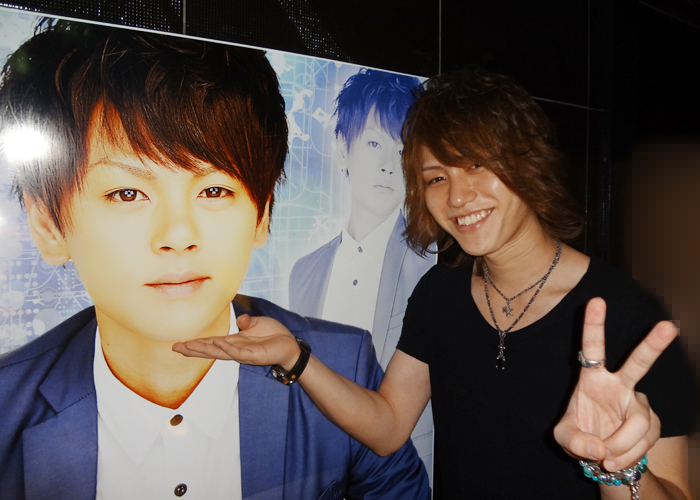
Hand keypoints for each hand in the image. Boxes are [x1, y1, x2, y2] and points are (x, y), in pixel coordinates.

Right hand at [172, 314, 300, 369]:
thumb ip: (246, 322)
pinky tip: (217, 343)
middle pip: (210, 350)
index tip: (180, 344)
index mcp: (234, 342)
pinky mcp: (253, 356)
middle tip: (176, 348)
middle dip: (193, 349)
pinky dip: (227, 348)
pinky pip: (237, 352)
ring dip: (205, 349)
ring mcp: (243, 354)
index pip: (211, 343)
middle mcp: (235, 350)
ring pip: (220, 353)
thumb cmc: (273, 335)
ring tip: (189, 346)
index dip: (197, 343)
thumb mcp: (257, 324)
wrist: (290, 345)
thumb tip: (239, 320)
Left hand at [553, 297, 677, 470]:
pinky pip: (644, 441)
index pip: (593, 348)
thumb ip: (574, 441)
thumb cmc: (580, 436)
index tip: (596, 300)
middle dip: (653, 344)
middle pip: (639, 363)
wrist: (602, 456)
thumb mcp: (564, 439)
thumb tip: (599, 448)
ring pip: (639, 422)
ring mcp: (639, 403)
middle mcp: (619, 385)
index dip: (594, 325)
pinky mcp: (653, 422)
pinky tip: (616, 459)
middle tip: (669, 325)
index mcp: (592, 379)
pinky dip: (627, 455)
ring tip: (605, 458)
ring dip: (621, 445)